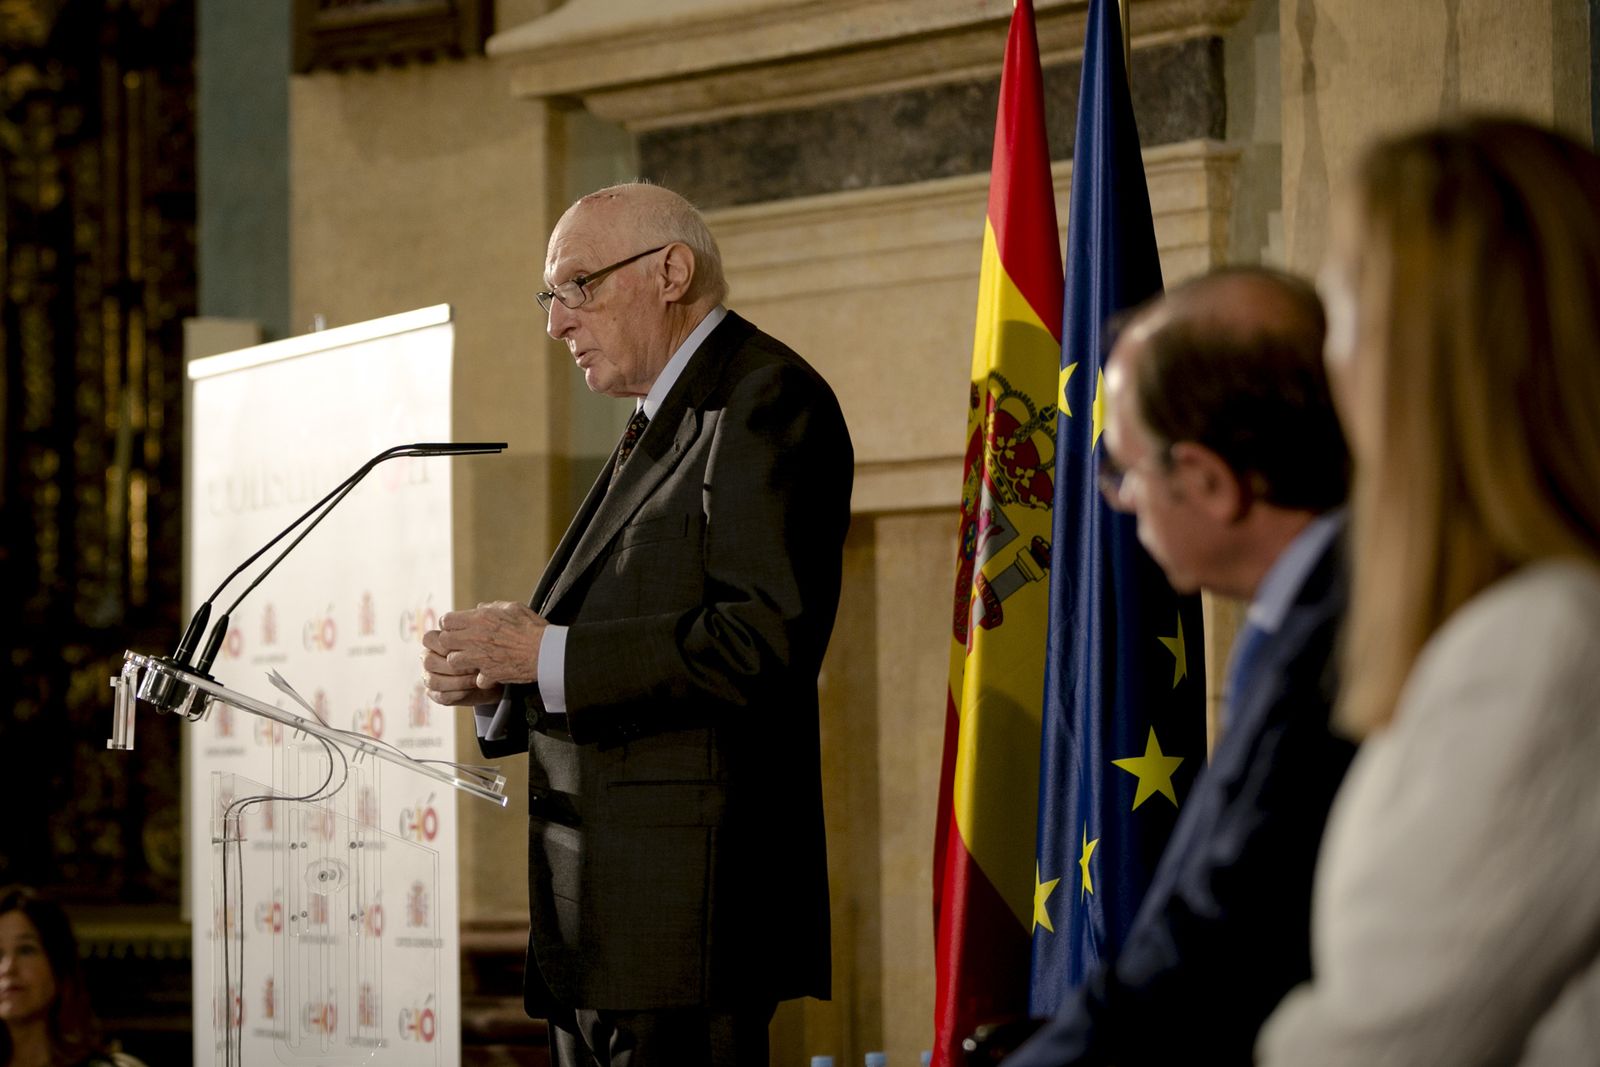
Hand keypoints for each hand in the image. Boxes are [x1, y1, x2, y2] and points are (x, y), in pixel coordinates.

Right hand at [419, 630, 502, 705]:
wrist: (491, 678)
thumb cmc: (484, 656)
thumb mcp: (479, 644)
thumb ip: (469, 640)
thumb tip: (467, 639)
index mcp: (434, 643)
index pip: (428, 639)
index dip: (444, 645)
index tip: (465, 649)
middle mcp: (428, 659)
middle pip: (429, 662)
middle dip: (453, 666)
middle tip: (474, 667)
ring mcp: (429, 678)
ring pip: (433, 681)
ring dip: (457, 681)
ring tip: (476, 679)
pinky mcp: (435, 695)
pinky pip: (441, 696)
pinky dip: (458, 693)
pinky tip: (472, 689)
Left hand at [422, 602, 546, 698]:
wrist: (546, 651)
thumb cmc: (532, 626)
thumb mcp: (513, 608)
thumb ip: (493, 606)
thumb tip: (480, 608)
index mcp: (480, 618)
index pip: (447, 620)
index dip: (450, 625)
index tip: (457, 628)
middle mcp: (475, 637)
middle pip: (444, 640)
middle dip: (451, 642)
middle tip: (462, 644)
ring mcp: (480, 657)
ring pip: (453, 661)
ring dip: (461, 661)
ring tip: (472, 660)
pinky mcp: (489, 674)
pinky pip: (475, 679)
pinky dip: (482, 679)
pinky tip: (490, 674)